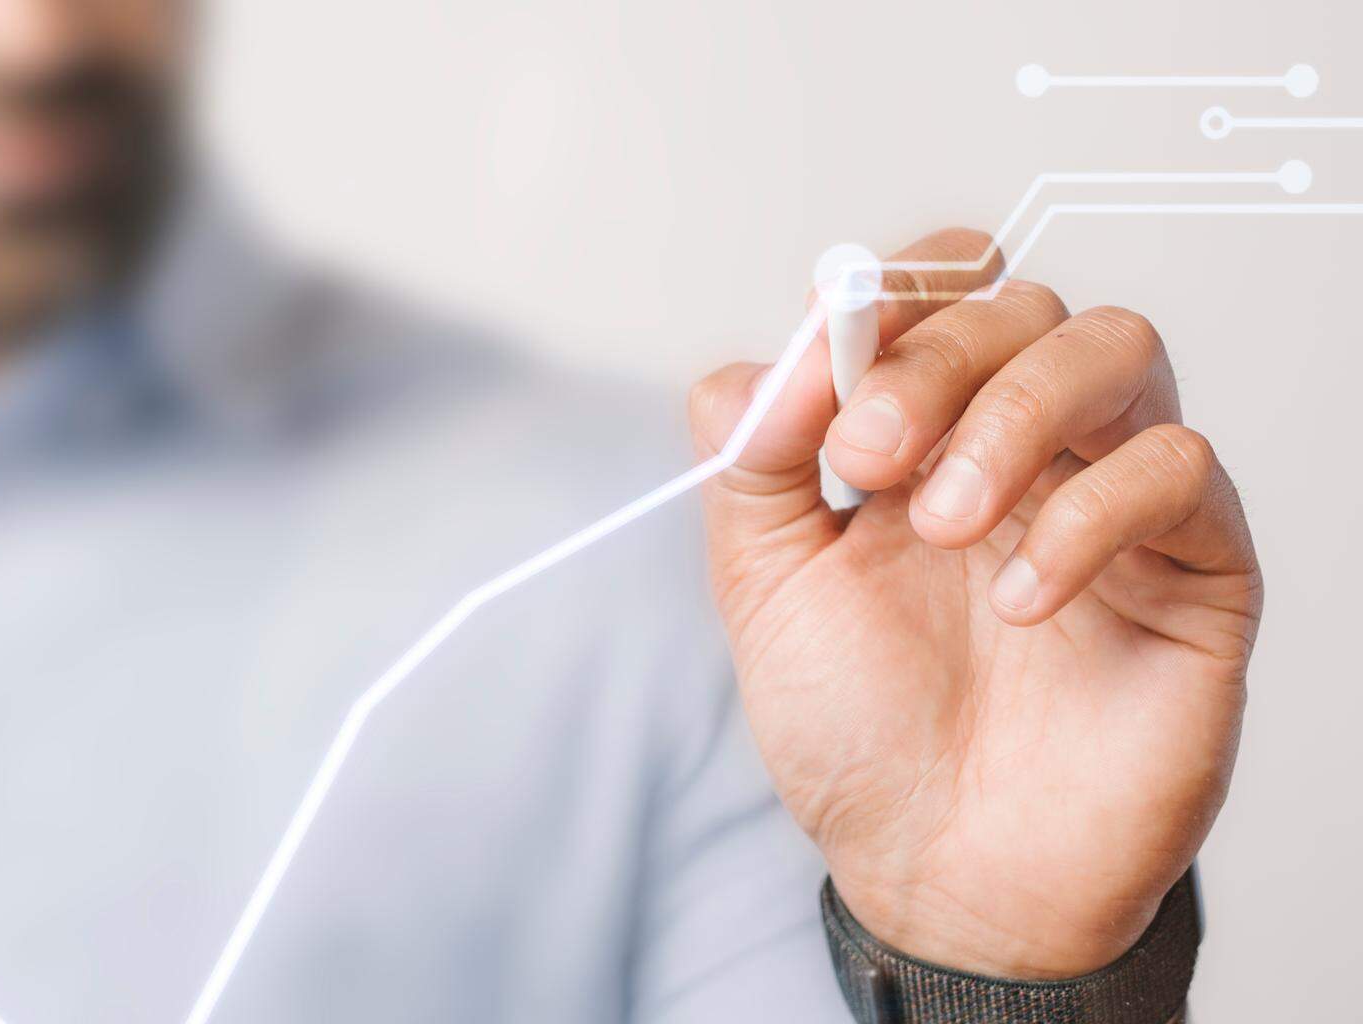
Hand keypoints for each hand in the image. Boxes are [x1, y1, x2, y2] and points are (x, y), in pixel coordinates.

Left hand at [687, 228, 1261, 978]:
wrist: (937, 873)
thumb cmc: (860, 732)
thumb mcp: (764, 586)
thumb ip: (750, 463)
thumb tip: (758, 362)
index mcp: (923, 434)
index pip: (939, 288)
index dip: (891, 294)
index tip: (826, 362)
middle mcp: (1024, 446)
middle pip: (1019, 304)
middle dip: (933, 359)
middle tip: (866, 458)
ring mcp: (1113, 496)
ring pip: (1116, 347)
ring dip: (1013, 413)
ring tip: (941, 525)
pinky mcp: (1197, 568)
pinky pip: (1179, 470)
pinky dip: (1090, 515)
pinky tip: (1022, 601)